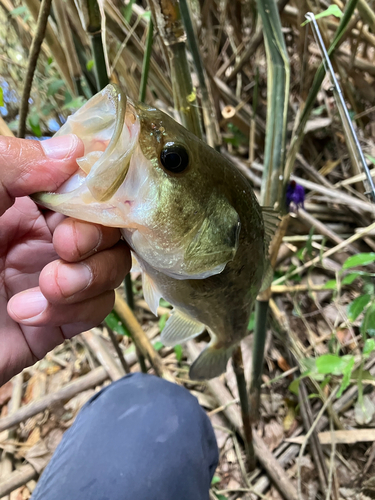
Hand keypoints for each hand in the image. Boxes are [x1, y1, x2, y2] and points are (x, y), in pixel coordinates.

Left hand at [0, 135, 129, 385]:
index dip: (95, 194)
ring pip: (113, 266)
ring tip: (48, 286)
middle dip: (95, 237)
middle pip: (109, 226)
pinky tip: (27, 314)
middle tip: (66, 247)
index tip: (82, 205)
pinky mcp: (60, 320)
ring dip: (90, 276)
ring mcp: (55, 277)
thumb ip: (10, 163)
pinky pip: (99, 308)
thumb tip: (74, 147)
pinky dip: (75, 310)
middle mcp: (44, 236)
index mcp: (22, 202)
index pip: (84, 187)